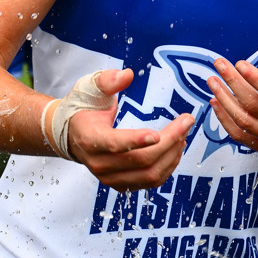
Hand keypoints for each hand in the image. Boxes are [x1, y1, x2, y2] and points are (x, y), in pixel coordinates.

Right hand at [67, 68, 193, 190]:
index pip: (115, 144)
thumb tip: (128, 75)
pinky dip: (166, 167)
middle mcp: (100, 163)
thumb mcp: (91, 88)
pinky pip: (149, 182)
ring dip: (171, 155)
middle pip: (140, 161)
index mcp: (91, 139)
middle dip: (168, 142)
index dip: (136, 141)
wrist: (72, 133)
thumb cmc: (84, 108)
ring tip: (183, 134)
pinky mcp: (121, 183)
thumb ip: (108, 80)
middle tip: (186, 122)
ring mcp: (111, 177)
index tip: (157, 134)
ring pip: (148, 175)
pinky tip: (175, 149)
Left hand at [207, 42, 257, 154]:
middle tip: (219, 65)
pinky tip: (215, 103)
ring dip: (224, 101)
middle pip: (254, 106)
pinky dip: (225, 121)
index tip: (240, 63)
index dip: (255, 79)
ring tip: (213, 81)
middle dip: (233, 84)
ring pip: (244, 122)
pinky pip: (241, 136)